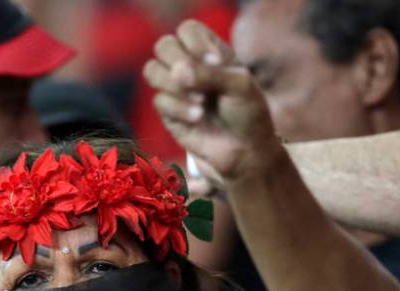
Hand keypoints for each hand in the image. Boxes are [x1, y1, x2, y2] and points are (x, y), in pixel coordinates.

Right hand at [143, 20, 282, 182]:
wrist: (246, 151)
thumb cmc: (248, 114)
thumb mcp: (239, 86)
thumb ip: (210, 73)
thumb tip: (178, 72)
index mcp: (209, 52)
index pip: (187, 30)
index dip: (196, 43)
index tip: (216, 63)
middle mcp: (190, 67)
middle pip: (164, 46)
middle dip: (179, 61)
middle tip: (198, 81)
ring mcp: (177, 90)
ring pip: (152, 70)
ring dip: (173, 83)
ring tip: (200, 100)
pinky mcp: (169, 114)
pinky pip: (159, 101)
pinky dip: (179, 108)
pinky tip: (199, 118)